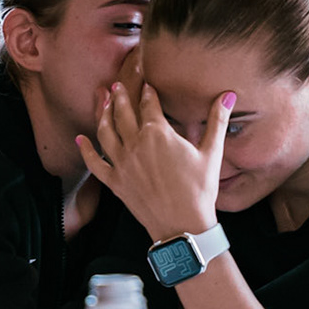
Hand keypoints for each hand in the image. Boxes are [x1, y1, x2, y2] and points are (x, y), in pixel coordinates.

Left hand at [78, 83, 232, 240]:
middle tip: (118, 84)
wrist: (183, 225)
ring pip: (106, 131)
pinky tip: (80, 139)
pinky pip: (95, 163)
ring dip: (103, 113)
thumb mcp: (212, 152)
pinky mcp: (115, 182)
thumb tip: (229, 95)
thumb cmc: (200, 190)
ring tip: (103, 101)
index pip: (149, 104)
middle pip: (123, 113)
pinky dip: (86, 150)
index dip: (147, 92)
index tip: (146, 83)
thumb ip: (218, 120)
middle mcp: (135, 144)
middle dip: (120, 96)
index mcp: (158, 133)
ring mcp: (122, 163)